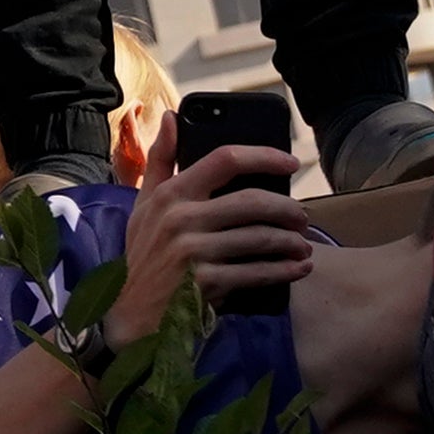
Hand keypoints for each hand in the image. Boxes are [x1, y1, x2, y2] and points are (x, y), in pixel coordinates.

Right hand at [127, 140, 316, 312]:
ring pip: (259, 238)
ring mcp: (194, 253)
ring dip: (290, 242)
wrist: (130, 315)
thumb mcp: (144, 205)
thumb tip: (174, 117)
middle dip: (286, 209)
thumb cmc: (143, 255)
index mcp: (170, 194)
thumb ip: (160, 160)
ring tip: (302, 245)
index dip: (264, 156)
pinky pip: (257, 272)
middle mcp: (181, 219)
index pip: (224, 160)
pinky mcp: (206, 284)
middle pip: (252, 202)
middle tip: (302, 217)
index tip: (291, 163)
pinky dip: (284, 271)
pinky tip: (297, 269)